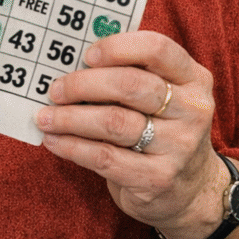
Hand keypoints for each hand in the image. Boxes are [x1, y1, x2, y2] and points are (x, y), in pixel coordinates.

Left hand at [35, 30, 224, 238]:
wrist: (191, 191)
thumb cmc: (162, 128)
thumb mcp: (163, 96)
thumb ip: (131, 72)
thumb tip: (71, 58)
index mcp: (193, 78)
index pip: (157, 49)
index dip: (117, 47)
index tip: (86, 55)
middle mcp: (192, 110)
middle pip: (129, 86)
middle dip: (83, 85)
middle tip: (55, 90)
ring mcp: (179, 146)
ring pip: (113, 122)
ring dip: (70, 118)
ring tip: (45, 117)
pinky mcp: (158, 178)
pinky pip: (105, 157)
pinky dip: (72, 146)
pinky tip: (54, 141)